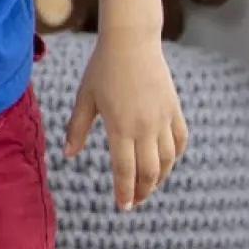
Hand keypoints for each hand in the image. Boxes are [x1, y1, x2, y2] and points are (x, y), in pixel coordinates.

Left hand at [64, 33, 187, 209]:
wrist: (132, 41)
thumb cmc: (102, 69)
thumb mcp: (85, 98)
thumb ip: (77, 129)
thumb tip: (68, 155)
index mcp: (120, 126)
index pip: (124, 169)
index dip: (124, 191)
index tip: (122, 206)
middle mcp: (145, 126)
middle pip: (149, 171)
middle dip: (142, 191)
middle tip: (134, 202)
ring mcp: (163, 118)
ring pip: (167, 159)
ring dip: (159, 178)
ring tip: (148, 187)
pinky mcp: (174, 108)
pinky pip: (179, 139)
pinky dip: (174, 155)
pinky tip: (166, 163)